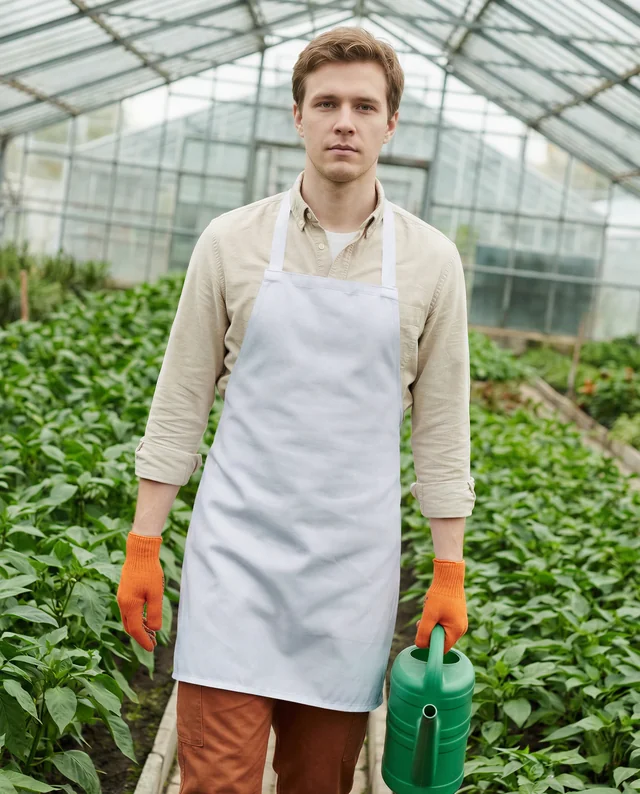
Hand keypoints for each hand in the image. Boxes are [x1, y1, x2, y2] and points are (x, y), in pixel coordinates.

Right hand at [116, 532, 164, 651]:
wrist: (140, 553)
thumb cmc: (149, 572)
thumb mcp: (156, 594)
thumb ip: (154, 613)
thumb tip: (155, 629)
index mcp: (130, 606)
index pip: (136, 630)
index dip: (144, 641)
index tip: (152, 649)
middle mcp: (122, 603)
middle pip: (130, 627)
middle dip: (141, 636)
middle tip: (152, 642)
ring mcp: (122, 597)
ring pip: (128, 619)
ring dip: (139, 627)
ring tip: (151, 631)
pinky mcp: (124, 591)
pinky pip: (128, 610)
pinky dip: (136, 618)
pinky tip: (146, 617)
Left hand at [415, 558, 466, 654]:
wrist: (448, 576)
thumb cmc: (440, 595)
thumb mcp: (428, 615)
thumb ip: (423, 632)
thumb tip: (420, 646)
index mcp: (457, 631)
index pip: (442, 648)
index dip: (430, 644)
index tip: (422, 633)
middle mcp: (461, 628)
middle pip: (442, 640)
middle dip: (430, 633)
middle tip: (422, 621)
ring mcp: (460, 622)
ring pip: (442, 631)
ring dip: (432, 625)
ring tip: (428, 612)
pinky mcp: (457, 616)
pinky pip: (445, 624)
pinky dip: (436, 620)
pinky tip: (433, 609)